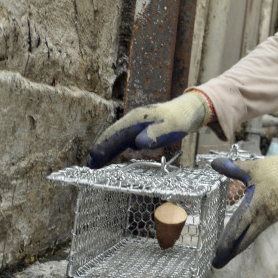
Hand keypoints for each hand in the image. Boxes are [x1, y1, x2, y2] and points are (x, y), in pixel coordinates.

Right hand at [88, 91, 209, 168]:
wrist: (188, 111)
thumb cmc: (179, 120)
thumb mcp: (170, 128)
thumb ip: (155, 135)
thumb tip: (137, 143)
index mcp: (136, 119)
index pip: (114, 134)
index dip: (102, 146)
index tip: (93, 159)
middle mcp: (133, 120)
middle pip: (112, 136)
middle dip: (100, 150)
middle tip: (90, 167)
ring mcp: (136, 124)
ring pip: (117, 139)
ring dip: (107, 151)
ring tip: (97, 164)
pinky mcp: (141, 129)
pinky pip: (125, 139)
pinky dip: (117, 148)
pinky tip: (114, 156)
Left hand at [211, 150, 277, 267]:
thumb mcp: (254, 167)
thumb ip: (233, 168)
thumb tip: (215, 163)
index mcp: (255, 205)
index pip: (238, 227)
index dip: (227, 241)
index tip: (216, 252)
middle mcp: (262, 216)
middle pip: (244, 240)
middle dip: (230, 252)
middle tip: (216, 263)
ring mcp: (269, 218)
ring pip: (250, 237)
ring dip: (237, 247)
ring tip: (225, 256)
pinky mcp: (274, 216)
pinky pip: (257, 230)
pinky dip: (246, 238)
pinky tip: (241, 239)